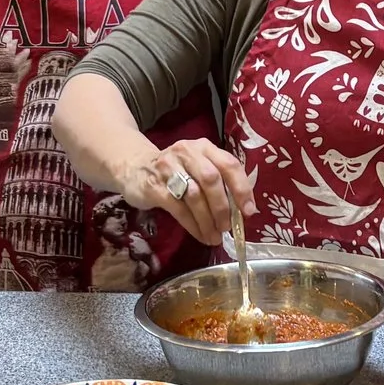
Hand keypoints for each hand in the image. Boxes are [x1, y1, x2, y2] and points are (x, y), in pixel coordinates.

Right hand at [110, 138, 252, 248]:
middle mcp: (187, 152)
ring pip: (195, 196)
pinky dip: (192, 225)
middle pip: (212, 180)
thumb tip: (244, 211)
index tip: (248, 212)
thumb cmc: (176, 171)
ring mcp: (168, 168)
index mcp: (204, 147)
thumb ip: (219, 182)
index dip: (242, 189)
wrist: (134, 168)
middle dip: (223, 208)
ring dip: (208, 221)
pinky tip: (200, 235)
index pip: (229, 164)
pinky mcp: (154, 186)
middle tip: (227, 228)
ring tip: (214, 237)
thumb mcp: (198, 167)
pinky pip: (178, 208)